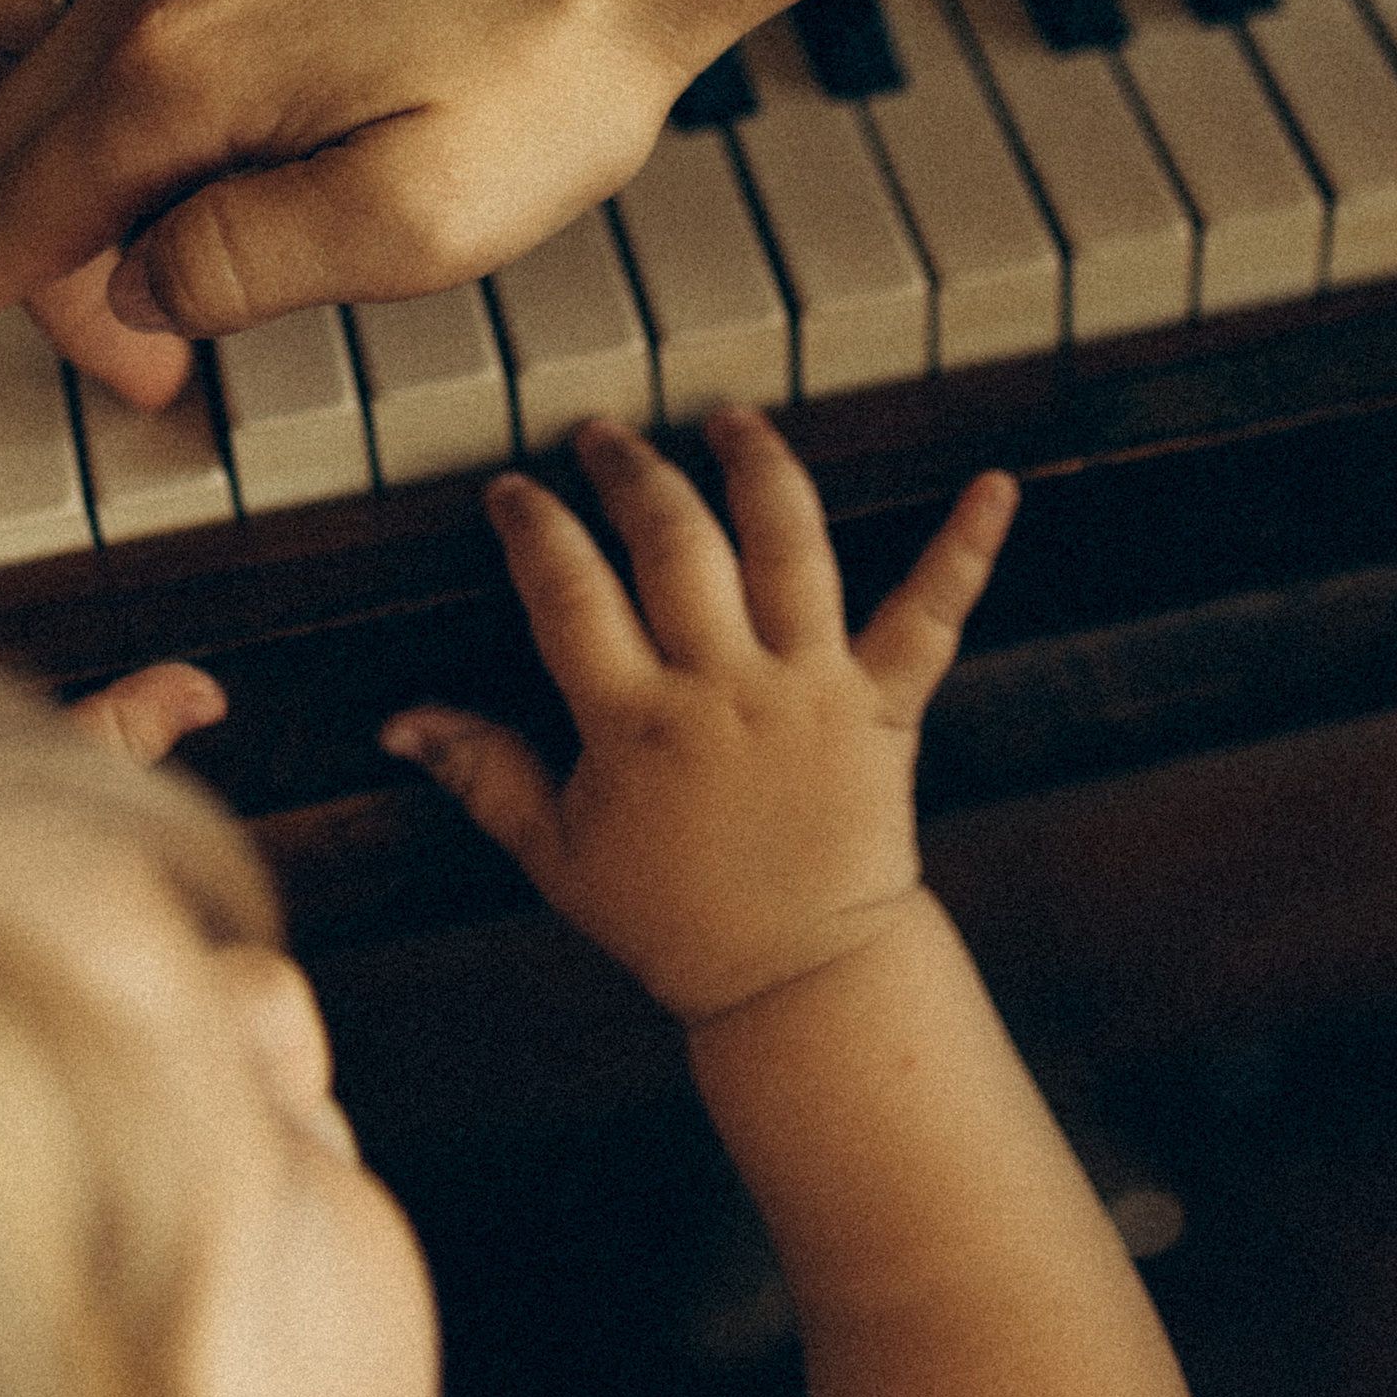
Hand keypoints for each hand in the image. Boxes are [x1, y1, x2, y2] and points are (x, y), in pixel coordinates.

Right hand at [0, 0, 743, 400]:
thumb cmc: (561, 55)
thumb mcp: (420, 225)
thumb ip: (247, 265)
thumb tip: (139, 286)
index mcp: (179, 75)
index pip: (5, 216)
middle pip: (3, 146)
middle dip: (37, 275)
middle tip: (158, 369)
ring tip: (76, 226)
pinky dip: (41, 29)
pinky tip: (115, 80)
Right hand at [381, 410, 1015, 1024]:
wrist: (799, 981)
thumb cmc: (672, 920)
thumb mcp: (555, 852)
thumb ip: (481, 773)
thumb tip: (398, 722)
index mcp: (635, 723)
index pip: (569, 594)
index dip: (535, 530)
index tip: (513, 489)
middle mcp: (725, 690)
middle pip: (675, 546)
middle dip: (632, 475)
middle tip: (604, 433)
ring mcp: (811, 690)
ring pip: (789, 548)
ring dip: (759, 468)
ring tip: (730, 416)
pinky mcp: (884, 707)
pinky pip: (931, 617)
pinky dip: (967, 549)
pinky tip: (998, 487)